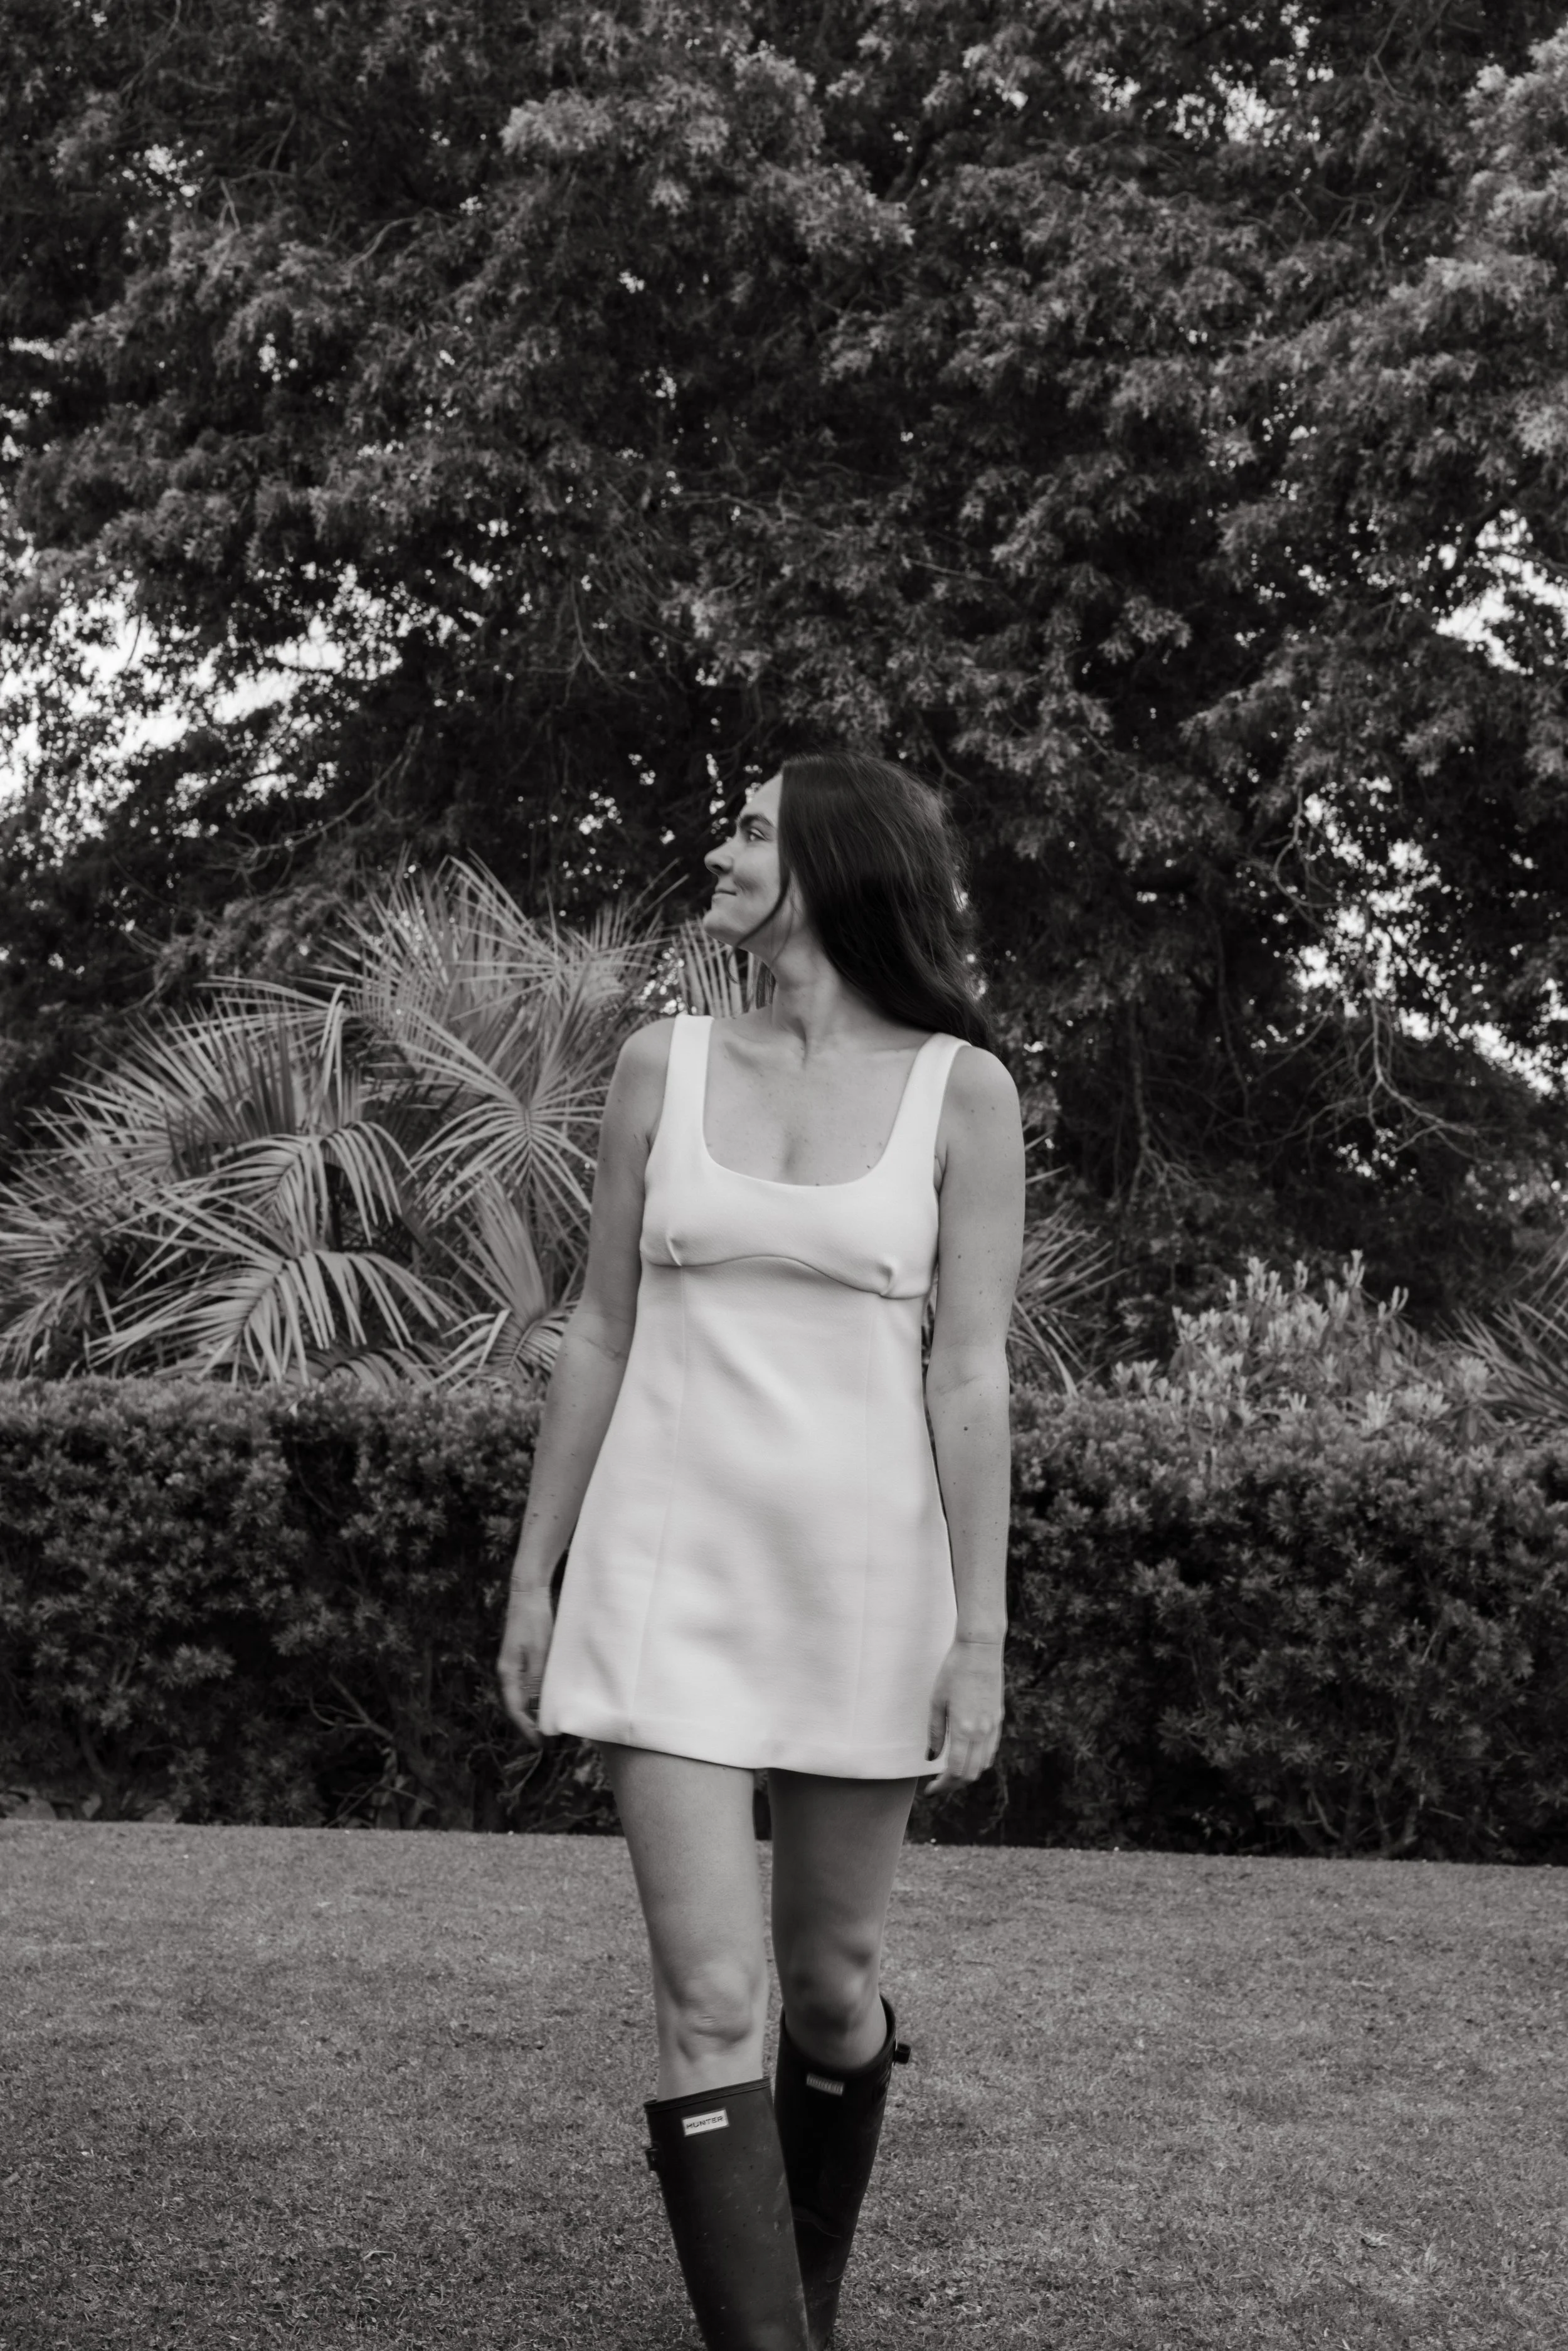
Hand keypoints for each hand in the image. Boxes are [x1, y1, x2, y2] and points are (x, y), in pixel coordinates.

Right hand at [497, 1581, 554, 1744]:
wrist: (528, 1593)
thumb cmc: (534, 1621)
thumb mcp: (539, 1652)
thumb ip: (537, 1680)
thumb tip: (539, 1708)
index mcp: (508, 1673)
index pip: (515, 1709)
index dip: (527, 1728)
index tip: (540, 1744)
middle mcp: (507, 1673)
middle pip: (517, 1706)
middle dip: (531, 1724)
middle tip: (549, 1740)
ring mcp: (513, 1666)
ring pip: (522, 1696)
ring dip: (535, 1712)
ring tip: (551, 1725)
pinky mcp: (522, 1658)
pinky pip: (527, 1685)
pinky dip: (537, 1696)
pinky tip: (550, 1700)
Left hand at [925, 1636, 1003, 1793]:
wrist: (980, 1650)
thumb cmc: (953, 1671)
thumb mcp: (936, 1701)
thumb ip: (935, 1732)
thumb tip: (931, 1758)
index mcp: (964, 1729)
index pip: (955, 1771)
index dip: (942, 1786)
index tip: (930, 1790)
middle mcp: (982, 1732)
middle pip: (971, 1773)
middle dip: (953, 1785)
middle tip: (937, 1785)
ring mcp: (993, 1726)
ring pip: (983, 1764)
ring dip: (967, 1774)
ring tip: (949, 1773)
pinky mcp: (998, 1718)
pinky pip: (990, 1750)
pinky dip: (978, 1760)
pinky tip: (965, 1755)